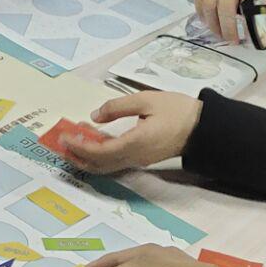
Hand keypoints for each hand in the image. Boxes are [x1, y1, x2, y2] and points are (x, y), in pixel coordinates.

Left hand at [60, 92, 202, 173]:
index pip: (99, 152)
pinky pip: (115, 161)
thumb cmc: (178, 111)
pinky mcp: (142, 158)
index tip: (65, 137)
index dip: (79, 147)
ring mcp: (138, 160)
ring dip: (87, 156)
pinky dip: (100, 154)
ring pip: (106, 165)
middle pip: (99, 165)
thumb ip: (118, 106)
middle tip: (61, 143)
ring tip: (73, 139)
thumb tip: (95, 116)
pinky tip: (94, 139)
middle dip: (77, 155)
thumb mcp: (147, 101)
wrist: (204, 129)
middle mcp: (134, 157)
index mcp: (135, 144)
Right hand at [194, 0, 265, 42]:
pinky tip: (206, 19)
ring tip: (218, 34)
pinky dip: (200, 10)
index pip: (249, 3)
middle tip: (232, 41)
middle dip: (227, 29)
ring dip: (212, 23)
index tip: (250, 37)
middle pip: (224, 8)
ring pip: (208, 4)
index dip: (247, 24)